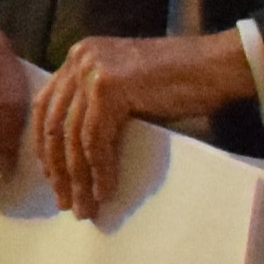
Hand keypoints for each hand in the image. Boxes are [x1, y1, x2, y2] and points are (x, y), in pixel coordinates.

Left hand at [32, 31, 259, 218]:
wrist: (218, 65)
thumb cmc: (182, 83)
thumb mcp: (126, 90)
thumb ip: (97, 108)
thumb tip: (75, 159)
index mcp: (79, 57)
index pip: (46, 108)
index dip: (45, 147)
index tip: (53, 179)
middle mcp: (78, 59)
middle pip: (52, 124)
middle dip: (57, 169)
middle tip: (65, 202)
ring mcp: (91, 70)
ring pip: (73, 136)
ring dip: (78, 178)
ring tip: (85, 207)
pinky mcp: (108, 86)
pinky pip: (95, 139)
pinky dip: (99, 170)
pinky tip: (105, 191)